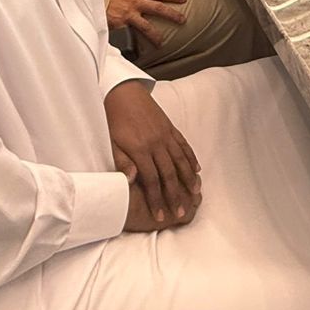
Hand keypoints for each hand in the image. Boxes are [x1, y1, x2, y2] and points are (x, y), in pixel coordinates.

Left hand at [105, 80, 199, 227]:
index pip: (151, 180)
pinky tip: (197, 170)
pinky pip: (184, 145)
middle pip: (169, 174)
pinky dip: (192, 158)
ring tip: (195, 194)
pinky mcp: (171, 128)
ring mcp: (166, 135)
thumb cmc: (114, 121)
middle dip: (176, 195)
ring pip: (181, 160)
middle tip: (181, 212)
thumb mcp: (113, 143)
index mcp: (140, 150)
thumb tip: (131, 181)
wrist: (123, 93)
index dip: (157, 199)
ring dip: (189, 179)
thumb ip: (123, 162)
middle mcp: (157, 143)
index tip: (160, 215)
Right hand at [106, 0, 187, 44]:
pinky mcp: (123, 22)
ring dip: (156, 34)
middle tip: (183, 20)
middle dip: (172, 14)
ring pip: (148, 24)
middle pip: (159, 7)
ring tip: (163, 42)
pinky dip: (138, 40)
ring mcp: (130, 13)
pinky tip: (141, 48)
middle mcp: (137, 2)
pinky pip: (132, 32)